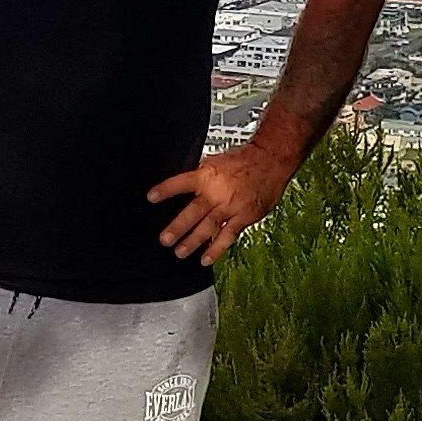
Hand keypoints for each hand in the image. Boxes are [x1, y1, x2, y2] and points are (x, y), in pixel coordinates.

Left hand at [146, 143, 292, 265]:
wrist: (270, 161)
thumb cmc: (242, 161)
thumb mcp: (214, 162)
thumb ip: (198, 176)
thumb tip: (179, 185)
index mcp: (207, 175)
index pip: (182, 182)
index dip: (166, 189)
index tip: (151, 197)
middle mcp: (218, 192)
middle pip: (194, 211)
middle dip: (178, 227)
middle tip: (164, 240)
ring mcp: (231, 207)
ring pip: (209, 227)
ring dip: (193, 241)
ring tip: (179, 252)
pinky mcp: (244, 217)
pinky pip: (228, 236)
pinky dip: (216, 249)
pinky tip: (206, 259)